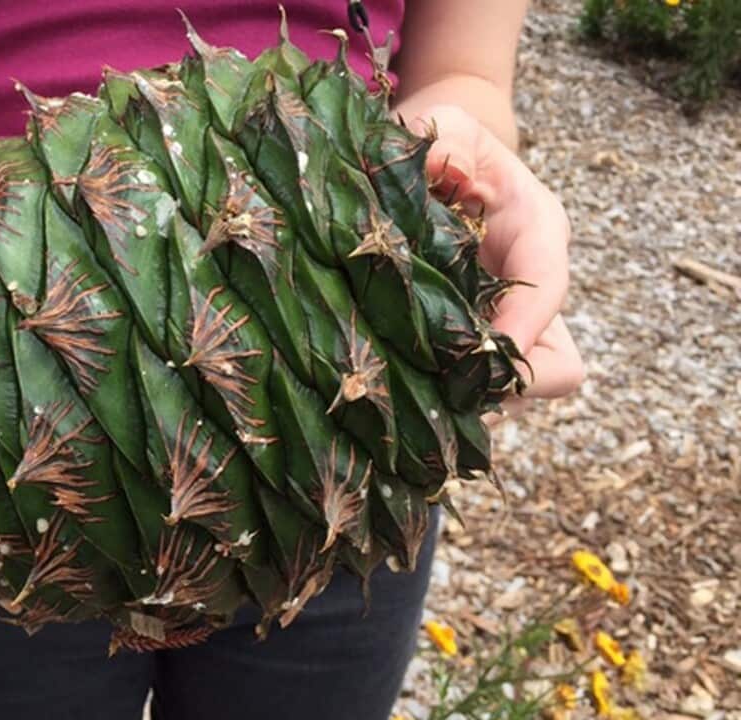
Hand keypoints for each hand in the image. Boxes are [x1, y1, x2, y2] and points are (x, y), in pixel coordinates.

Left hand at [407, 105, 585, 420]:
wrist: (433, 164)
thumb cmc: (443, 141)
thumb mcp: (445, 124)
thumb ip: (443, 135)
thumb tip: (438, 166)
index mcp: (537, 233)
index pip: (551, 287)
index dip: (525, 324)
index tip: (485, 351)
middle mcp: (529, 289)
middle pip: (548, 368)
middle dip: (500, 386)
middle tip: (433, 390)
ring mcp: (500, 324)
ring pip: (508, 392)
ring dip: (461, 400)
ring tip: (400, 394)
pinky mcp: (465, 346)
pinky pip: (465, 391)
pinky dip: (432, 397)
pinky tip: (384, 386)